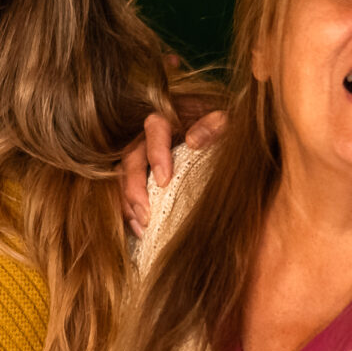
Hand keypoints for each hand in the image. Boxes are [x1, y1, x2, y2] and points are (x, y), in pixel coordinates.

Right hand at [122, 109, 226, 235]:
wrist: (226, 143)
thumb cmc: (226, 131)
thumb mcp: (227, 122)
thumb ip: (214, 125)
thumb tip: (192, 141)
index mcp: (172, 119)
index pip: (155, 129)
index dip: (155, 154)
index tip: (163, 181)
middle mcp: (152, 137)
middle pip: (132, 158)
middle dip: (135, 188)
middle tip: (146, 214)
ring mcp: (145, 159)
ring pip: (124, 178)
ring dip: (129, 203)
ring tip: (142, 228)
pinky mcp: (145, 180)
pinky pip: (128, 194)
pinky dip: (130, 212)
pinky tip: (140, 230)